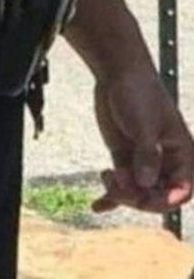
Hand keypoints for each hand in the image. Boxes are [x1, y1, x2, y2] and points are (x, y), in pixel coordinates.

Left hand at [92, 66, 193, 214]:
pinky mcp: (125, 157)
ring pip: (137, 192)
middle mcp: (165, 161)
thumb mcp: (144, 123)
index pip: (182, 190)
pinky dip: (110, 195)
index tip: (144, 199)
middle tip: (116, 185)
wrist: (117, 73)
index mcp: (181, 153)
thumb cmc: (139, 92)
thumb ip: (147, 155)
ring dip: (121, 194)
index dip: (166, 200)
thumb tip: (146, 184)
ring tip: (106, 177)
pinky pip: (122, 183)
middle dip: (137, 197)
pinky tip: (97, 205)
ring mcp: (143, 161)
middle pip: (157, 196)